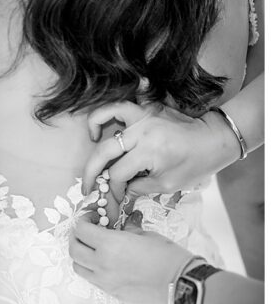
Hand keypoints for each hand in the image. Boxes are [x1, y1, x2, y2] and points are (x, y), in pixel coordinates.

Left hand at [69, 211, 195, 303]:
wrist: (184, 287)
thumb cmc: (170, 258)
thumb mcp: (149, 236)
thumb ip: (130, 229)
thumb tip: (126, 223)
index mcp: (110, 245)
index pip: (81, 230)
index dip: (83, 221)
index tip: (92, 218)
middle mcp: (102, 264)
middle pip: (73, 249)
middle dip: (76, 237)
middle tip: (87, 231)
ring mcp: (104, 281)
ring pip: (78, 266)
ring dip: (81, 255)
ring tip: (94, 248)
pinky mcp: (111, 293)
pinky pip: (91, 279)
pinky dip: (91, 268)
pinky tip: (104, 262)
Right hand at [80, 101, 237, 202]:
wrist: (216, 138)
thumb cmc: (196, 163)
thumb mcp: (169, 184)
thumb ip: (139, 186)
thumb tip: (121, 188)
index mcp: (149, 153)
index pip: (118, 174)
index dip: (113, 189)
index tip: (115, 197)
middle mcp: (141, 132)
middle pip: (104, 151)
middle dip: (91, 172)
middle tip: (87, 186)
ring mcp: (143, 117)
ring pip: (106, 115)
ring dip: (94, 127)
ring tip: (92, 139)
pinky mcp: (146, 110)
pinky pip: (121, 105)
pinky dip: (108, 112)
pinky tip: (106, 123)